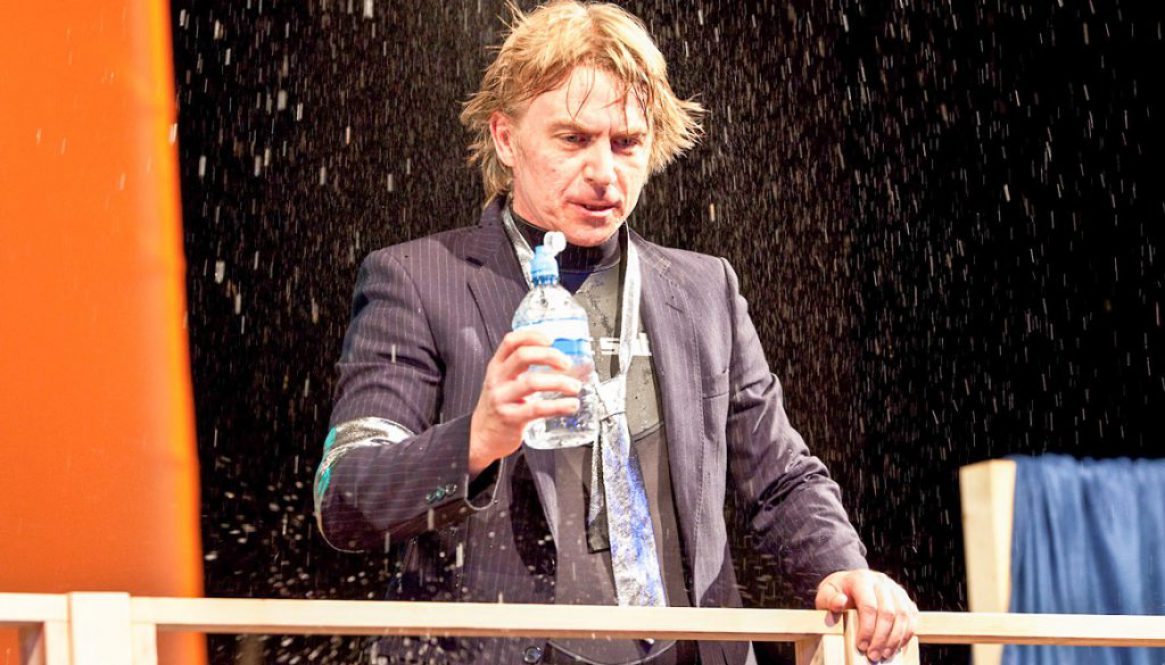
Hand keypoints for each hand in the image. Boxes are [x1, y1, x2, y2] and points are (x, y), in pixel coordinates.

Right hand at [468, 330, 582, 475]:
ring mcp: (502, 399)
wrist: (480, 438)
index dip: (532, 336)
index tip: (551, 339)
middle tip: (566, 363)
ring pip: (532, 382)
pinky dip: (559, 406)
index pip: (511, 341)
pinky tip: (571, 405)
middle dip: (550, 356)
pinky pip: (537, 408)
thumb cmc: (497, 408)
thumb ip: (520, 370)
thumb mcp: (502, 383)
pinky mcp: (511, 418)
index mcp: (496, 367)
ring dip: (559, 382)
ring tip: (574, 387)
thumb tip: (556, 359)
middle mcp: (497, 380)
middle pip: (523, 356)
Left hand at [815, 569, 917, 661]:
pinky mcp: (905, 598)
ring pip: (903, 616)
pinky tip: (896, 647)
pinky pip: (912, 617)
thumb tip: (839, 602)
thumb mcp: (825, 594)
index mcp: (861, 579)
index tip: (861, 646)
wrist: (849, 584)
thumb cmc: (836, 593)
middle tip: (873, 655)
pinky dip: (907, 634)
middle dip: (881, 638)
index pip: (869, 606)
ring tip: (884, 654)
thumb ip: (829, 600)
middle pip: (888, 613)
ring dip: (895, 639)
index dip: (867, 629)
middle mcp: (881, 581)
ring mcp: (895, 589)